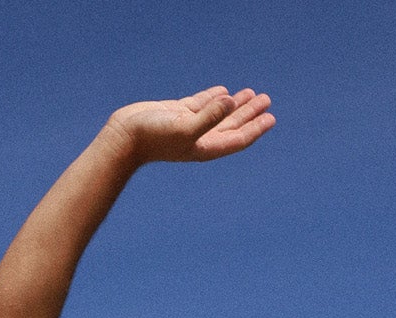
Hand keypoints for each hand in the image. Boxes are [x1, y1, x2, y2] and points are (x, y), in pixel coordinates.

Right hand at [108, 87, 274, 167]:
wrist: (125, 137)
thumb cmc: (153, 137)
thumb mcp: (185, 127)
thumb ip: (209, 115)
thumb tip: (231, 101)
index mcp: (206, 147)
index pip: (237, 138)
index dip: (255, 128)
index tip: (271, 117)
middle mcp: (201, 138)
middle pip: (233, 125)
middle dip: (250, 113)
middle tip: (267, 100)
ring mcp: (189, 125)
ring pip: (219, 113)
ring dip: (235, 104)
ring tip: (252, 93)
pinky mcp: (178, 113)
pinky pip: (202, 104)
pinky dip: (214, 98)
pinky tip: (224, 91)